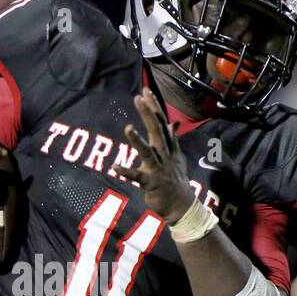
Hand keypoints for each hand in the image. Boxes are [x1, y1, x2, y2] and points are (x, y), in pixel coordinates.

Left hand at [114, 88, 195, 222]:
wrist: (181, 205)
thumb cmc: (176, 180)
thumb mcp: (177, 157)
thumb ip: (172, 140)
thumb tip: (173, 124)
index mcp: (168, 147)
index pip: (161, 122)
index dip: (154, 106)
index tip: (146, 91)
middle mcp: (164, 155)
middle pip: (156, 131)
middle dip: (147, 113)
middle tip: (138, 97)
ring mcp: (158, 169)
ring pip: (148, 152)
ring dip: (138, 141)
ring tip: (128, 128)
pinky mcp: (151, 183)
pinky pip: (137, 177)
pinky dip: (126, 172)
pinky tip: (115, 167)